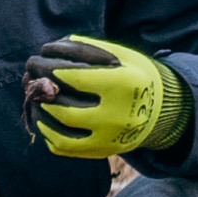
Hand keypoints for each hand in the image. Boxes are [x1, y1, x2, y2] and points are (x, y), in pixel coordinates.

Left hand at [23, 33, 189, 160]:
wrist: (160, 111)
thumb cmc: (136, 77)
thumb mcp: (123, 56)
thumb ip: (91, 49)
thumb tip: (57, 45)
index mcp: (123, 87)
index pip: (79, 80)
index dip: (59, 73)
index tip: (51, 68)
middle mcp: (117, 116)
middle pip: (66, 109)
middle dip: (46, 96)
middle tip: (37, 85)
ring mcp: (109, 138)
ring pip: (62, 132)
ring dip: (42, 115)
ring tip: (37, 101)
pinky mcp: (101, 151)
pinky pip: (65, 147)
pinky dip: (48, 133)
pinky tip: (43, 119)